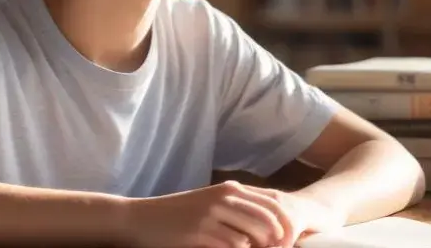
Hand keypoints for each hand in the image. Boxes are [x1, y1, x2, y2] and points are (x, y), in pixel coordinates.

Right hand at [124, 180, 343, 247]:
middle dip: (279, 241)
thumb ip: (236, 208)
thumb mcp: (210, 203)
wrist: (143, 219)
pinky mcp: (201, 232)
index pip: (274, 204)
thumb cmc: (179, 214)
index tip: (288, 244)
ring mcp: (213, 214)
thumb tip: (269, 227)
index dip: (287, 225)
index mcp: (230, 189)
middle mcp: (224, 197)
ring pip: (253, 236)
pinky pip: (233, 247)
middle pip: (269, 220)